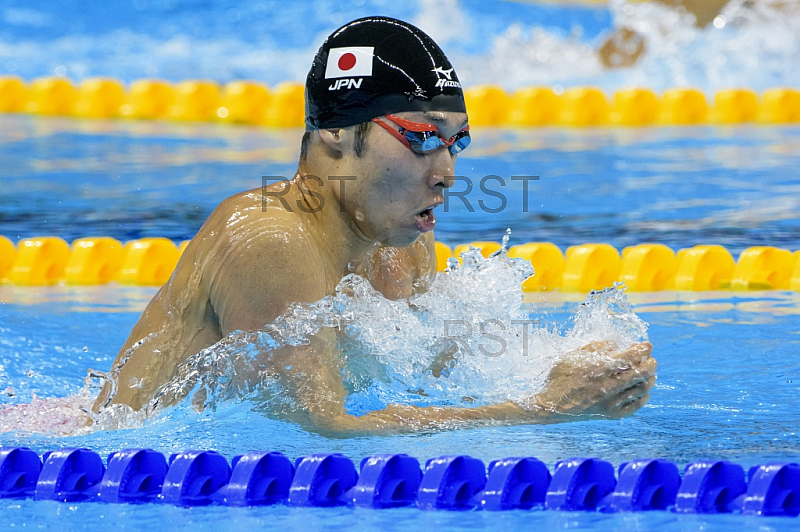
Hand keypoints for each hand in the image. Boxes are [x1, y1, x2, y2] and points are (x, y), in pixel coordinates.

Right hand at [527, 341, 655, 420]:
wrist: (551, 406)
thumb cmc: (559, 378)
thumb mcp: (571, 356)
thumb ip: (594, 347)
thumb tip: (615, 344)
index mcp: (599, 368)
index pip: (631, 356)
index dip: (643, 349)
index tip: (647, 345)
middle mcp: (608, 385)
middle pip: (642, 373)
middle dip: (650, 363)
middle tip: (651, 359)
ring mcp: (611, 402)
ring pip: (642, 389)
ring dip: (650, 378)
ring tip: (650, 373)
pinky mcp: (612, 414)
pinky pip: (636, 405)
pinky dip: (643, 396)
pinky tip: (642, 390)